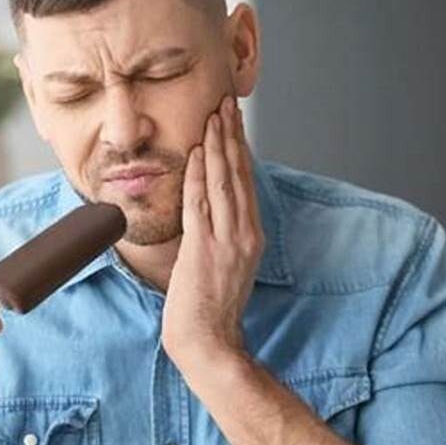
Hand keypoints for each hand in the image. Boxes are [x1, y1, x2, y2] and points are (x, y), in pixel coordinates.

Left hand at [161, 94, 263, 369]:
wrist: (208, 341)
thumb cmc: (211, 308)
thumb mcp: (227, 264)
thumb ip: (223, 233)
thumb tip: (211, 207)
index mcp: (251, 235)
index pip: (245, 182)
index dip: (239, 148)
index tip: (233, 121)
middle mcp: (245, 234)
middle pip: (238, 174)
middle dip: (231, 135)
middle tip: (226, 103)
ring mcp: (226, 241)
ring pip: (222, 183)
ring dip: (216, 146)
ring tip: (213, 116)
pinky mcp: (203, 249)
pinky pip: (199, 204)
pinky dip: (196, 176)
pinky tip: (194, 153)